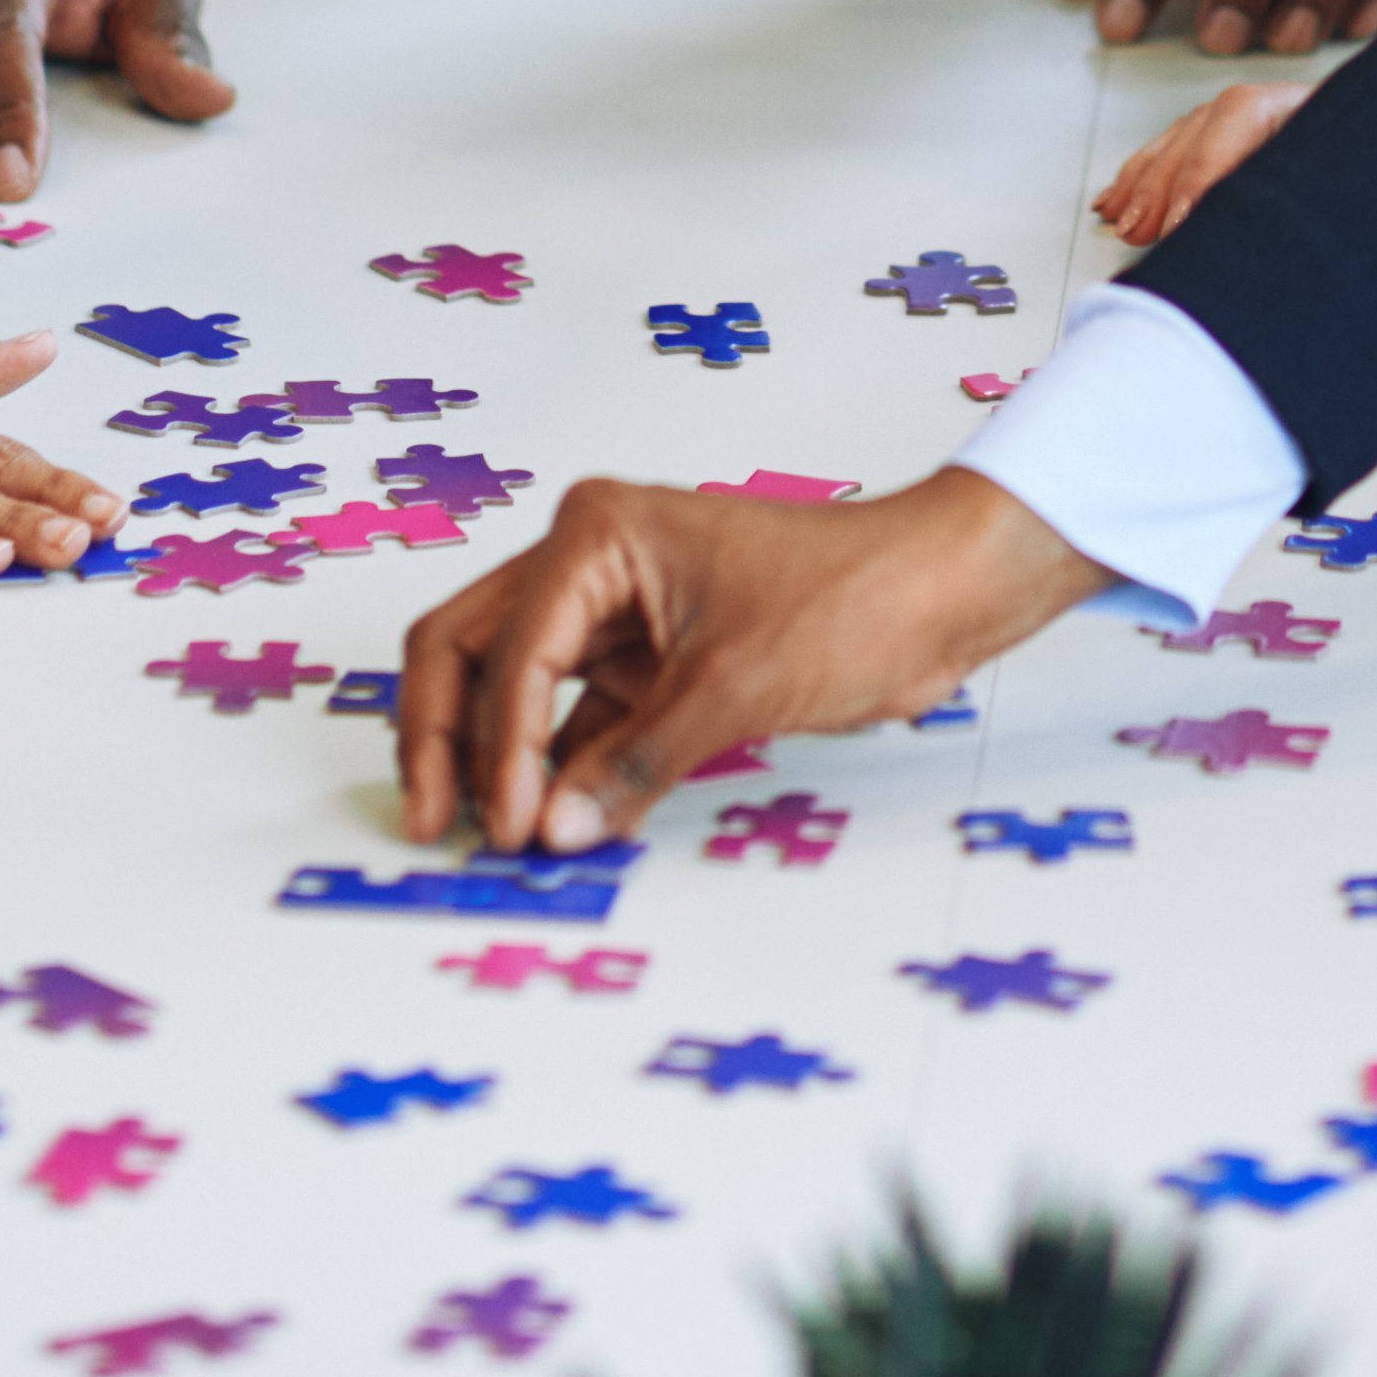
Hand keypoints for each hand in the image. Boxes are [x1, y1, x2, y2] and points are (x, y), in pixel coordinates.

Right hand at [401, 467, 1114, 851]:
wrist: (941, 592)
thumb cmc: (853, 597)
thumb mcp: (735, 688)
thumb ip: (634, 763)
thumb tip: (550, 830)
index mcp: (596, 534)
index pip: (508, 648)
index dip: (494, 744)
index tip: (503, 826)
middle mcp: (590, 562)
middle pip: (473, 651)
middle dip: (448, 739)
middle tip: (436, 827)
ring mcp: (616, 612)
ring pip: (515, 688)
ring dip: (499, 760)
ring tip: (488, 842)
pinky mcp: (650, 660)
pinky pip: (577, 719)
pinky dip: (560, 770)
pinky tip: (553, 827)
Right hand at [1093, 70, 1307, 248]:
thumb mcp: (1373, 198)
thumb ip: (1316, 208)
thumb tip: (1242, 236)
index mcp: (1319, 104)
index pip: (1243, 115)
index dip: (1204, 168)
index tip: (1180, 220)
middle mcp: (1287, 104)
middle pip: (1206, 126)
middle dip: (1165, 182)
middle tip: (1140, 230)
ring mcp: (1264, 120)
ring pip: (1186, 137)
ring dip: (1146, 182)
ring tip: (1121, 222)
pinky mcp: (1246, 145)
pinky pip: (1181, 150)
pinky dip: (1144, 178)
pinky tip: (1117, 201)